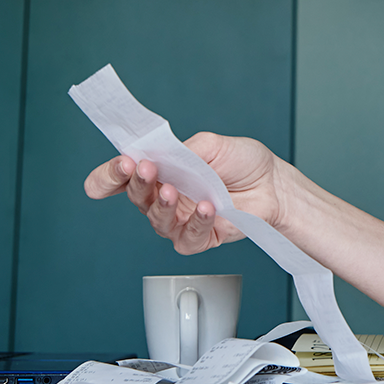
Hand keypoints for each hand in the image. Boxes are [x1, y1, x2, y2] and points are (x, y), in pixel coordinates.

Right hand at [84, 132, 287, 254]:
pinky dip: (196, 223)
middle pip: (137, 198)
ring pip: (158, 221)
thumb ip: (183, 151)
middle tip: (145, 169)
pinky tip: (207, 209)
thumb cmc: (243, 162)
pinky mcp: (200, 238)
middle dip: (137, 184)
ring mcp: (181, 220)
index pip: (123, 177)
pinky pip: (188, 238)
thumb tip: (161, 156)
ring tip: (173, 191)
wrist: (274, 184)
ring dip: (162, 206)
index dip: (109, 176)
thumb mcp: (212, 145)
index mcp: (162, 172)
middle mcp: (166, 198)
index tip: (118, 165)